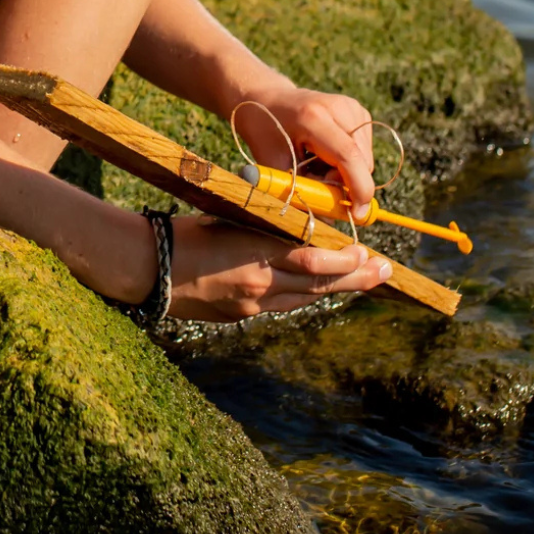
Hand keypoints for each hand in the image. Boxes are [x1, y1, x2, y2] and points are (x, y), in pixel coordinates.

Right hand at [169, 213, 391, 321]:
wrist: (148, 267)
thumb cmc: (185, 231)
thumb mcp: (228, 217)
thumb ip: (263, 223)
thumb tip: (297, 221)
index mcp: (255, 254)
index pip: (314, 260)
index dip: (346, 261)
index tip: (368, 253)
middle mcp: (260, 284)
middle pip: (319, 284)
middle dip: (356, 279)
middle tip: (385, 272)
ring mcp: (252, 305)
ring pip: (306, 298)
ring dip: (335, 288)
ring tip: (361, 279)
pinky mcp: (242, 316)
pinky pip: (284, 305)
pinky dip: (306, 294)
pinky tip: (318, 287)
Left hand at [233, 81, 375, 214]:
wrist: (265, 99)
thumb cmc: (266, 133)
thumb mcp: (274, 165)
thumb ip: (301, 191)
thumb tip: (332, 220)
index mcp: (313, 117)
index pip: (349, 156)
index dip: (358, 189)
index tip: (356, 215)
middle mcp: (338, 107)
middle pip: (361, 161)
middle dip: (347, 184)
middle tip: (317, 182)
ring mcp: (351, 107)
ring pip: (366, 159)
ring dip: (347, 173)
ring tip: (316, 164)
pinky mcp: (358, 111)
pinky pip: (364, 150)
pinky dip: (349, 161)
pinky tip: (326, 153)